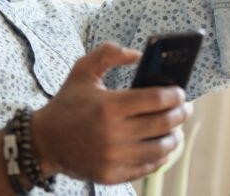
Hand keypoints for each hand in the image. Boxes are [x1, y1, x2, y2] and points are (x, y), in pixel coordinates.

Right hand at [30, 42, 192, 184]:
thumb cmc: (67, 104)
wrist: (44, 141)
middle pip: (163, 124)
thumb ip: (108, 54)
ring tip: (175, 130)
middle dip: (181, 114)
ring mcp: (113, 157)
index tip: (180, 93)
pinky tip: (161, 147)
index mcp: (109, 106)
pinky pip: (147, 167)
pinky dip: (159, 157)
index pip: (156, 99)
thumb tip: (138, 54)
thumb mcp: (82, 71)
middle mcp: (113, 133)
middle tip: (185, 108)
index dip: (175, 95)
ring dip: (174, 137)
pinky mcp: (112, 175)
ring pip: (160, 149)